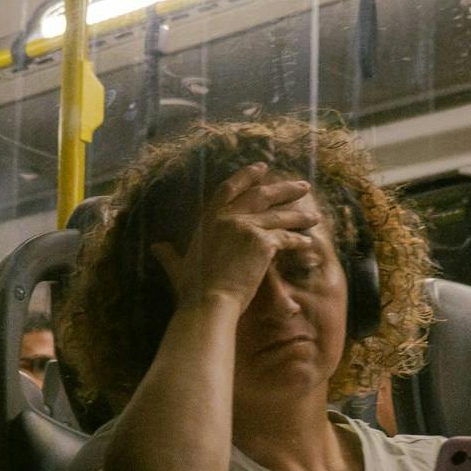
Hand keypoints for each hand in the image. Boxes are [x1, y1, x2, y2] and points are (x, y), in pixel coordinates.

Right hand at [147, 163, 323, 315]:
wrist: (209, 302)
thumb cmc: (192, 290)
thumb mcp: (178, 267)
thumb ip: (169, 255)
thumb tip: (156, 248)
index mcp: (208, 219)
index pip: (229, 188)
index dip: (246, 176)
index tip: (262, 168)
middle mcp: (228, 217)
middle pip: (261, 195)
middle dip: (284, 189)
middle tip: (302, 186)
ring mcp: (246, 227)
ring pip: (279, 215)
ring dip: (299, 215)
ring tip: (314, 216)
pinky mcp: (263, 242)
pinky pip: (286, 237)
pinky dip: (298, 240)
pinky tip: (308, 243)